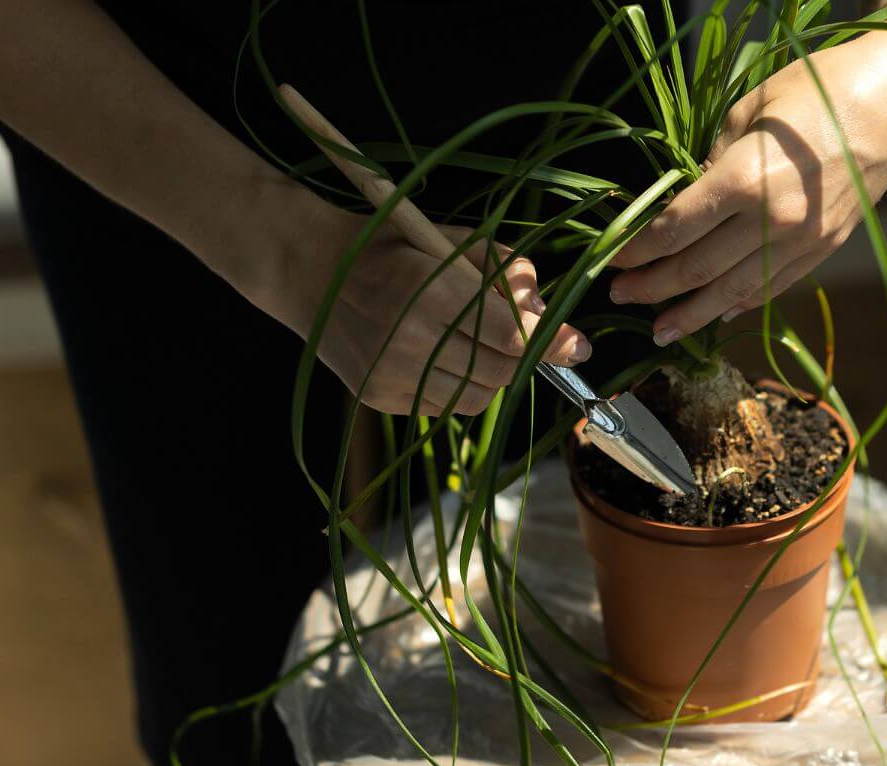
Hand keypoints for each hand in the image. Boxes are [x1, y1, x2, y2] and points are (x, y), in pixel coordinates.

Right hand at [220, 183, 590, 415]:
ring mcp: (391, 374)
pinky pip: (445, 406)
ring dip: (493, 372)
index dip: (550, 343)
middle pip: (501, 370)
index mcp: (427, 289)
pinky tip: (442, 355)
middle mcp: (407, 338)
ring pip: (478, 396)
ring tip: (474, 340)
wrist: (308, 271)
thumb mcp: (448, 238)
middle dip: (525, 356)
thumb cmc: (388, 245)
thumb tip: (545, 310)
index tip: (578, 346)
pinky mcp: (380, 398)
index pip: (510, 335)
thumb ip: (502, 269)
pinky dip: (460, 385)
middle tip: (531, 339)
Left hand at [608, 20, 886, 344]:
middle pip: (694, 268)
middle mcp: (770, 220)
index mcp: (742, 180)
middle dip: (651, 287)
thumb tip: (682, 203)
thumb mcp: (746, 115)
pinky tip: (715, 314)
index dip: (636, 250)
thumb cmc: (813, 94)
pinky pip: (771, 288)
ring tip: (660, 331)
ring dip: (690, 315)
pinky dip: (738, 304)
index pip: (673, 230)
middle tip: (622, 295)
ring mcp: (799, 242)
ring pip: (731, 293)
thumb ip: (709, 164)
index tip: (613, 260)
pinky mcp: (822, 251)